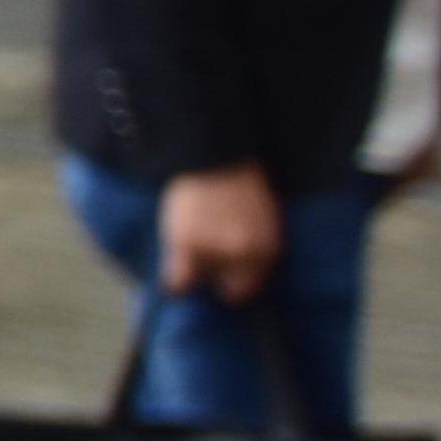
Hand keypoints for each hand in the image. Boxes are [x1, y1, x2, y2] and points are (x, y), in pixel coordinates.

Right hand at [159, 163, 284, 302]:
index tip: (224, 274)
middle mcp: (244, 255)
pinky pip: (178, 282)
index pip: (250, 286)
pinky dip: (174, 283)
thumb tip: (235, 270)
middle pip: (227, 286)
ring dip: (194, 266)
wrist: (214, 154)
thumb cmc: (238, 180)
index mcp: (267, 248)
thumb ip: (253, 246)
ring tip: (191, 241)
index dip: (235, 281)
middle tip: (205, 257)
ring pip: (200, 279)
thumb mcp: (261, 217)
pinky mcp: (187, 243)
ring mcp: (215, 251)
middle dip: (217, 275)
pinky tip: (172, 275)